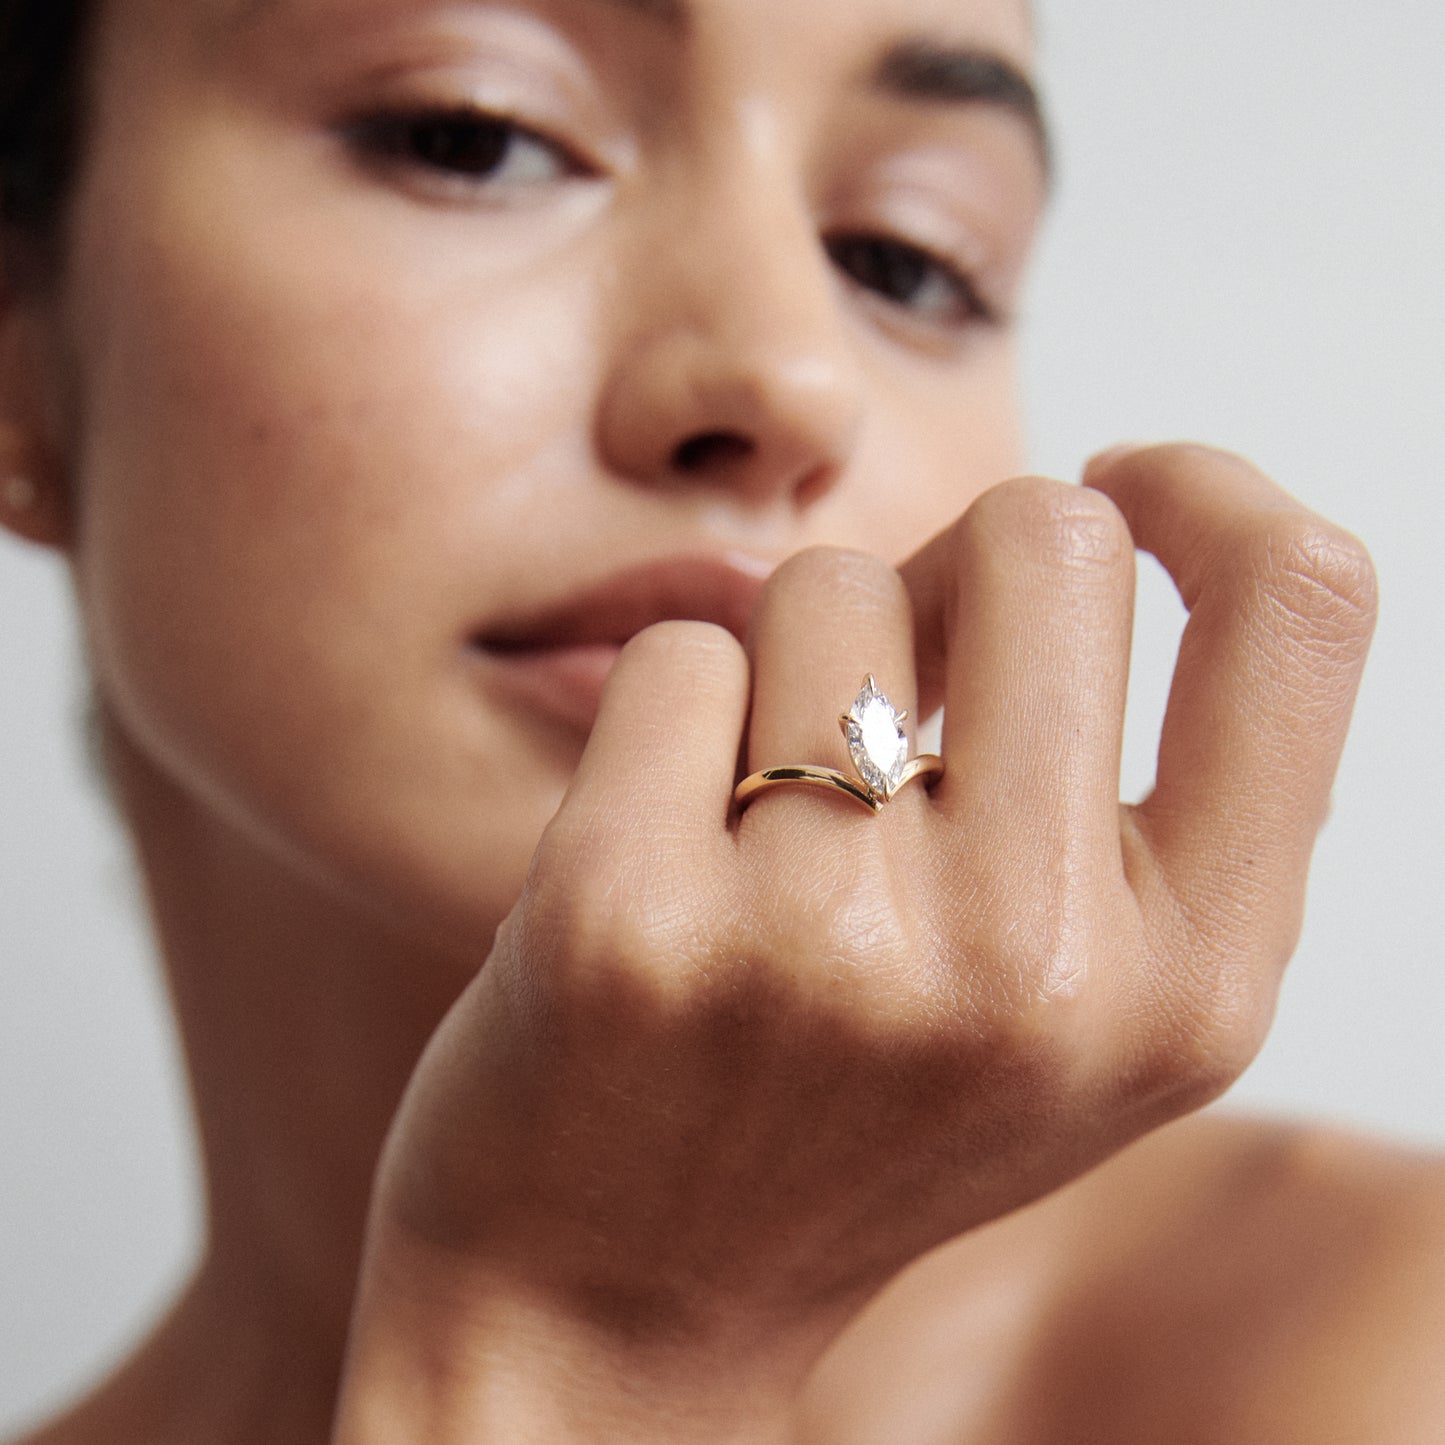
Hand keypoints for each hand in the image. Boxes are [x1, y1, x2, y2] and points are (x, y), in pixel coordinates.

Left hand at [332, 444, 1375, 1442]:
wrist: (611, 1304)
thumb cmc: (838, 1120)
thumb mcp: (1064, 1010)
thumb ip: (1135, 792)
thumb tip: (1104, 511)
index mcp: (1186, 985)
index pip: (1300, 606)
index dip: (1213, 498)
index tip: (1124, 486)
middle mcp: (1033, 968)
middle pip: (1035, 536)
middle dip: (946, 581)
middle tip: (879, 702)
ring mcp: (824, 948)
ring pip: (828, 587)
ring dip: (791, 670)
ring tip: (760, 832)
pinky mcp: (626, 921)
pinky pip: (675, 653)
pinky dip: (665, 720)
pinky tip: (659, 856)